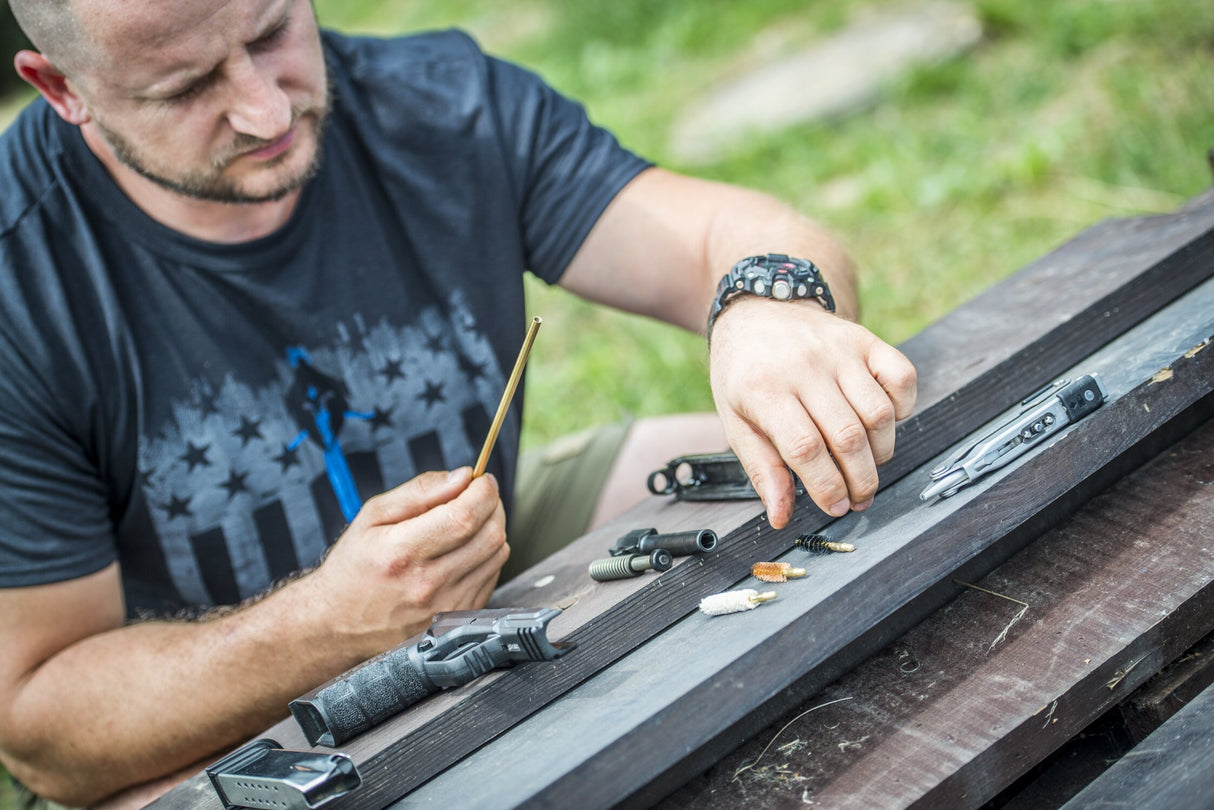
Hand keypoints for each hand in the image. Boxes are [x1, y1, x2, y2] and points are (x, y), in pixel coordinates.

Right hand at [305, 467, 508, 657]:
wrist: (339, 624)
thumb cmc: (354, 567)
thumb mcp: (372, 516)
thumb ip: (420, 490)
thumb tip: (463, 476)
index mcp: (402, 552)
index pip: (464, 516)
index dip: (483, 491)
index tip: (481, 479)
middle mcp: (427, 583)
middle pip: (489, 534)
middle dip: (492, 505)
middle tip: (477, 496)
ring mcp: (446, 605)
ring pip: (497, 554)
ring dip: (492, 528)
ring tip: (468, 523)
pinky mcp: (459, 616)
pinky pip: (493, 574)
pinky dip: (487, 554)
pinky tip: (463, 550)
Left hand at [709, 297, 916, 527]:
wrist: (757, 312)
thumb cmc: (745, 373)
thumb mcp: (737, 421)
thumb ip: (762, 469)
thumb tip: (781, 516)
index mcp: (764, 389)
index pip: (805, 448)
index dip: (826, 485)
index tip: (836, 507)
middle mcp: (804, 366)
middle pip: (847, 436)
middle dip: (860, 479)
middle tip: (859, 498)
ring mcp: (838, 350)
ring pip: (879, 412)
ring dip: (881, 450)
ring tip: (866, 464)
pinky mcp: (865, 339)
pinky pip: (902, 376)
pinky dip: (903, 407)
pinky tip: (883, 422)